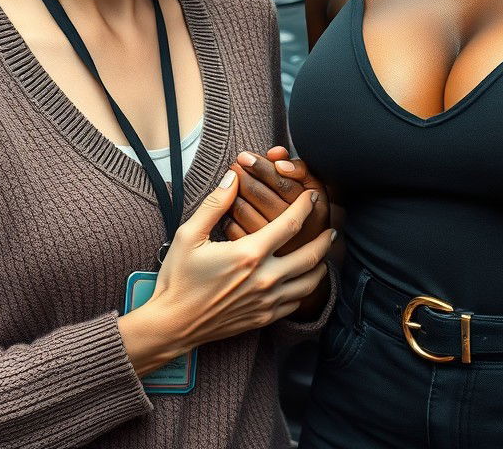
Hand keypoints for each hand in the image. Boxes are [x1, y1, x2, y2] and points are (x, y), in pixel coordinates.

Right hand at [118, 169, 332, 374]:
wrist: (172, 325)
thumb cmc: (178, 279)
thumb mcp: (190, 235)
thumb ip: (215, 204)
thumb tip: (233, 177)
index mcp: (249, 254)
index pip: (290, 224)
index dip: (305, 206)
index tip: (313, 196)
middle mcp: (264, 279)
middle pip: (310, 255)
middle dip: (324, 238)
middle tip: (330, 227)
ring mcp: (266, 302)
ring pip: (309, 282)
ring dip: (320, 265)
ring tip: (322, 254)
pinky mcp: (263, 319)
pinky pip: (296, 303)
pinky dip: (306, 289)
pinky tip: (304, 280)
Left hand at [225, 147, 329, 256]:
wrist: (306, 256)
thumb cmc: (308, 213)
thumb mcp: (314, 189)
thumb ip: (299, 168)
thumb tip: (275, 154)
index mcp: (310, 209)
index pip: (281, 183)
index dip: (262, 166)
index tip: (246, 156)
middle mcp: (293, 231)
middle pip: (261, 195)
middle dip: (244, 176)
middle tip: (235, 164)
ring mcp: (273, 247)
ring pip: (245, 211)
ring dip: (233, 193)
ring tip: (231, 181)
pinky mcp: (255, 258)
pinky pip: (233, 230)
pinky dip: (228, 214)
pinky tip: (229, 206)